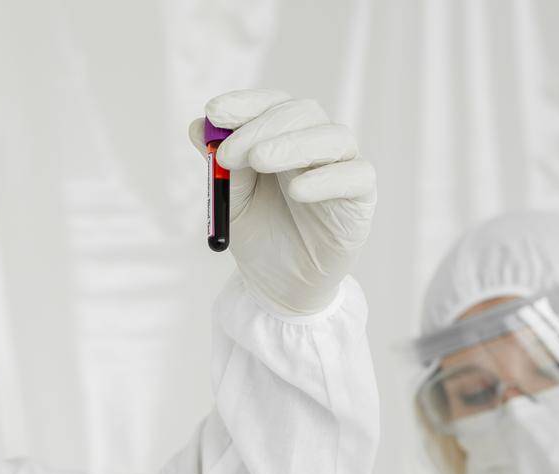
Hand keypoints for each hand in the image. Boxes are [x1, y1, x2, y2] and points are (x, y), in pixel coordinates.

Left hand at [187, 89, 375, 314]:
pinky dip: (328, 178)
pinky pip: (357, 176)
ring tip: (259, 161)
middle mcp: (317, 146)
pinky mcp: (361, 198)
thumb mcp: (232, 201)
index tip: (213, 112)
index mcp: (285, 138)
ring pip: (333, 137)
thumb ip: (221, 166)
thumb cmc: (260, 235)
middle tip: (228, 153)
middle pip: (302, 113)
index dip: (245, 103)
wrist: (280, 284)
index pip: (272, 104)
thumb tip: (197, 128)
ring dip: (292, 144)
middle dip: (261, 127)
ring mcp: (342, 168)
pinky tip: (297, 191)